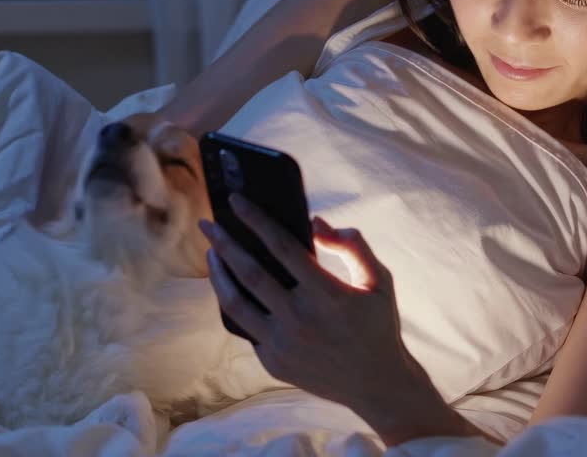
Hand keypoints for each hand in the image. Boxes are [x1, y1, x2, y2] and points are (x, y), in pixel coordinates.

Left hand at [198, 194, 437, 420]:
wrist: (377, 386)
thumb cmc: (377, 325)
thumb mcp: (379, 280)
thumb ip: (352, 245)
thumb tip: (315, 222)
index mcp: (327, 293)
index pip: (282, 246)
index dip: (257, 220)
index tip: (237, 201)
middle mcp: (300, 319)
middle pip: (250, 272)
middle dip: (224, 243)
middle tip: (207, 223)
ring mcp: (283, 344)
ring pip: (236, 303)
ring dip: (218, 274)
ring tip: (211, 253)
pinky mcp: (273, 362)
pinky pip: (245, 327)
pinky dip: (234, 304)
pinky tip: (229, 286)